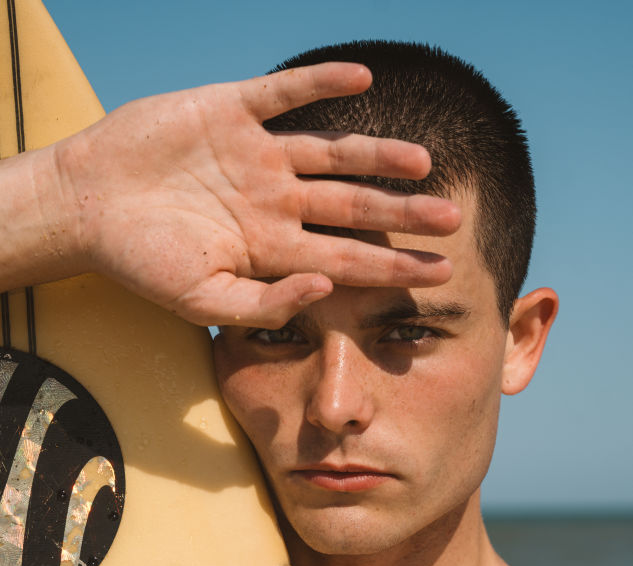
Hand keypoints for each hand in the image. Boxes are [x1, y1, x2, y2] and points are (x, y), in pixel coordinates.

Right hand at [50, 63, 458, 325]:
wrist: (88, 207)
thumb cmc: (142, 263)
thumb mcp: (202, 301)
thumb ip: (264, 304)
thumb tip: (326, 288)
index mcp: (273, 248)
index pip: (349, 260)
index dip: (395, 269)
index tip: (442, 275)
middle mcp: (276, 201)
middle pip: (354, 208)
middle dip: (403, 215)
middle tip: (453, 218)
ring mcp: (257, 156)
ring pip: (332, 152)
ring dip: (378, 154)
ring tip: (423, 160)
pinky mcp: (230, 111)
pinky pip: (284, 95)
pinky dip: (319, 83)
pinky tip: (361, 78)